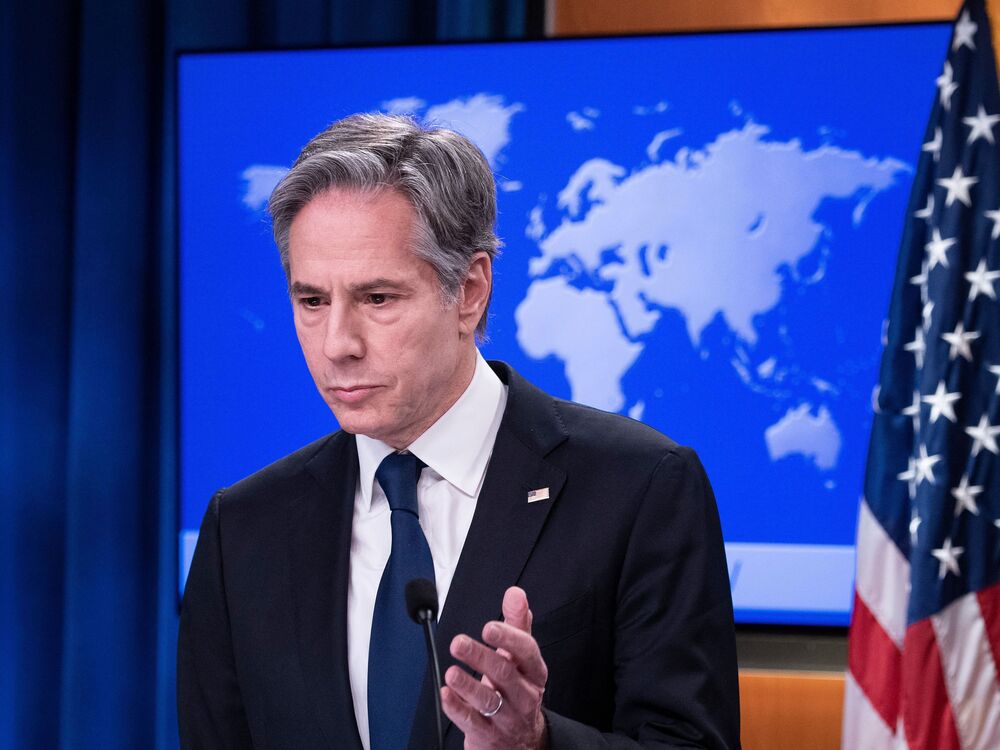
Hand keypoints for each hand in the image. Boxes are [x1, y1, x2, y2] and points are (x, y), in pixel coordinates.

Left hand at [441, 587, 548, 749]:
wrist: (523, 742)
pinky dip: (457, 708)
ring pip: (487, 700)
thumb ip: (517, 624)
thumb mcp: (522, 659)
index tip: (488, 627)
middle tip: (458, 643)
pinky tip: (446, 694)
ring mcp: (506, 717)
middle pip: (504, 673)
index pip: (526, 651)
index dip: (508, 638)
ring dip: (467, 685)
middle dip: (480, 656)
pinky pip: (471, 721)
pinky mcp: (487, 735)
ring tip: (451, 671)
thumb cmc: (518, 690)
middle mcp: (524, 694)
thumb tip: (515, 593)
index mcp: (534, 672)